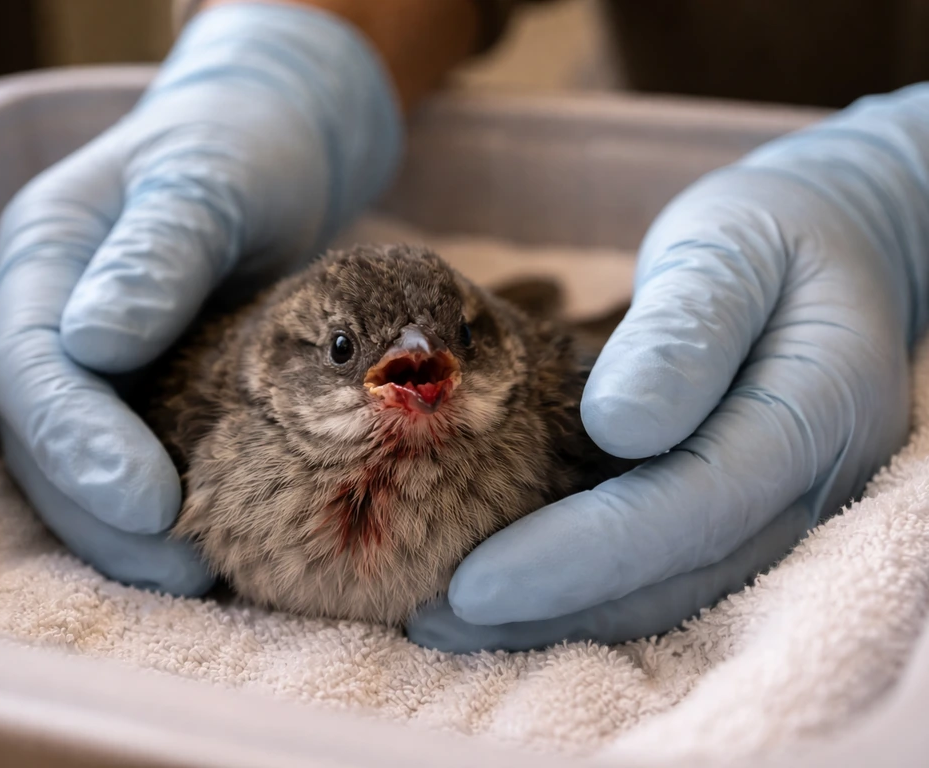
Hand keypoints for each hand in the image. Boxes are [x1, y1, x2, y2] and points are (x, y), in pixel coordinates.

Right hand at [0, 3, 400, 592]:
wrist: (275, 149)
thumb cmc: (240, 151)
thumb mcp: (207, 181)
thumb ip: (156, 252)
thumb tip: (93, 345)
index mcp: (42, 265)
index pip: (33, 373)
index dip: (79, 447)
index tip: (150, 504)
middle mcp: (55, 323)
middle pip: (47, 440)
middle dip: (106, 516)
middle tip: (188, 568)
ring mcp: (101, 362)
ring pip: (89, 465)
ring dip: (136, 532)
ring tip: (209, 575)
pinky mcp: (153, 389)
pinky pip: (146, 458)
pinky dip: (176, 507)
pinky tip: (224, 541)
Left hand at [407, 84, 928, 651]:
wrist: (832, 247)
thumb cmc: (772, 234)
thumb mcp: (726, 249)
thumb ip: (684, 330)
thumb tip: (617, 427)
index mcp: (820, 408)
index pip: (695, 506)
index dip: (583, 555)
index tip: (476, 584)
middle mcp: (811, 483)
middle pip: (678, 574)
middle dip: (554, 608)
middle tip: (434, 619)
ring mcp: (781, 507)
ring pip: (670, 590)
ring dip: (560, 615)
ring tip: (449, 620)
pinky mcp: (739, 511)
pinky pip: (664, 568)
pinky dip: (584, 587)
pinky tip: (508, 589)